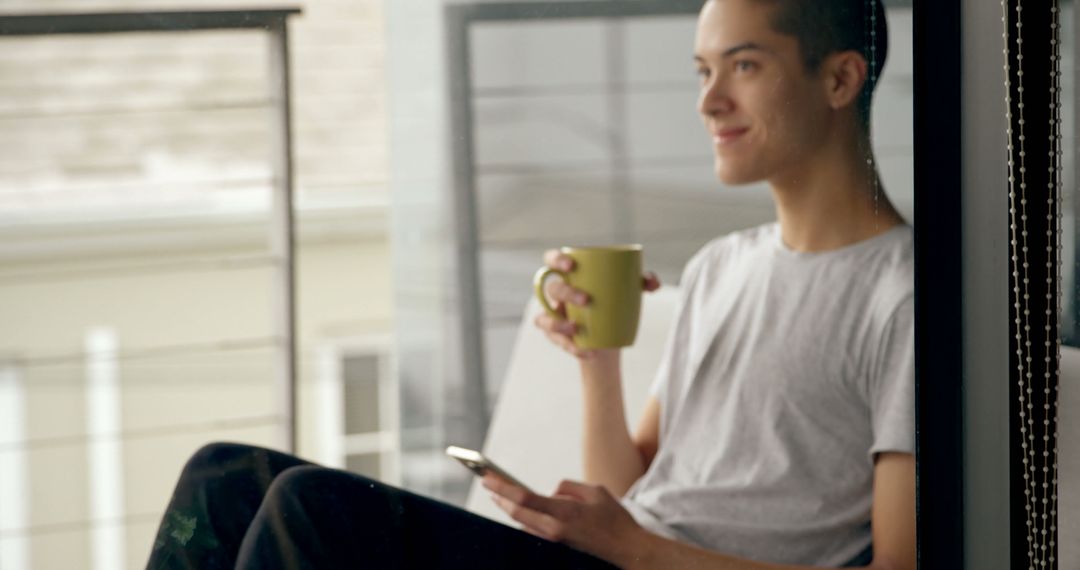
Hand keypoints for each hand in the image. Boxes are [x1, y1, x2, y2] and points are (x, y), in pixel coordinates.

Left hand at [483, 474, 646, 564]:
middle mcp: (554, 529)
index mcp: (563, 513)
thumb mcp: (594, 490)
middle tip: (486, 482)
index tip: (487, 477)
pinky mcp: (556, 545)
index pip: (524, 498)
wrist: (626, 549)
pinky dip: (524, 517)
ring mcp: (554, 540)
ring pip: (523, 521)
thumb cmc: (614, 518)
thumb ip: (567, 487)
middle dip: (499, 496)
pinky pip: (533, 529)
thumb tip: (550, 493)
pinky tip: (518, 508)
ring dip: (509, 507)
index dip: (502, 487)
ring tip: (498, 493)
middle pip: (517, 512)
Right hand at [535, 249, 660, 359]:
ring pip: (544, 318)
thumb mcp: (630, 290)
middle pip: (552, 288)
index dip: (556, 260)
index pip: (553, 260)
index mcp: (569, 275)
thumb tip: (653, 282)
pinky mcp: (555, 336)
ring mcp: (553, 316)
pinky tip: (587, 351)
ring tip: (577, 329)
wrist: (610, 335)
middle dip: (566, 293)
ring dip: (558, 324)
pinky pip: (556, 341)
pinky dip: (570, 347)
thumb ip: (643, 281)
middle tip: (586, 300)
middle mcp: (556, 294)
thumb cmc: (615, 303)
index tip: (571, 266)